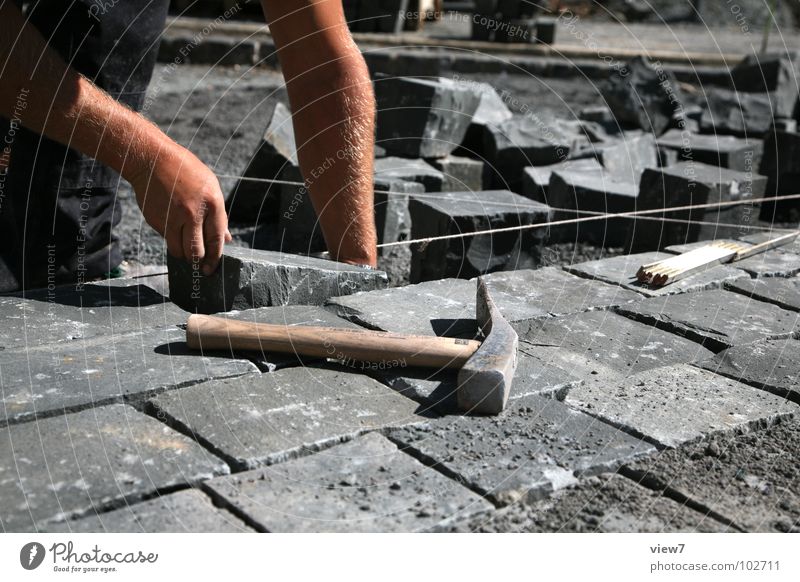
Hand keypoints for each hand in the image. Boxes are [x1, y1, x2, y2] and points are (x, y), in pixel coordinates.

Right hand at [128, 142, 230, 274]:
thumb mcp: (210, 187)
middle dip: (198, 262)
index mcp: (212, 203)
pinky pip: (166, 238)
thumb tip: (226, 239)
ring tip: (185, 247)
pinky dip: (171, 238)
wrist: (152, 159)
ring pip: (179, 250)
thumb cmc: (186, 172)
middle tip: (198, 266)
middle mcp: (193, 212)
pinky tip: (171, 224)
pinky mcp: (156, 220)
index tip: (211, 269)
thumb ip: (219, 215)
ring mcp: (173, 217)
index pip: (215, 239)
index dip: (214, 258)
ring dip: (183, 254)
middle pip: (196, 251)